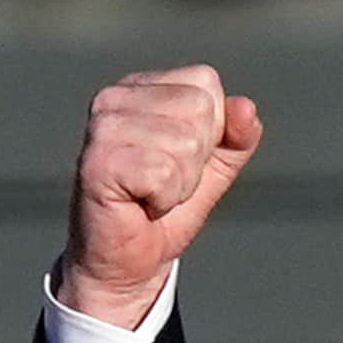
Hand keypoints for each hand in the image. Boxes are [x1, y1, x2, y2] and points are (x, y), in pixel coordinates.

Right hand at [57, 65, 262, 328]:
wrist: (129, 260)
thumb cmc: (165, 208)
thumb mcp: (215, 166)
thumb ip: (237, 136)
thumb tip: (245, 106)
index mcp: (141, 88)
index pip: (206, 82)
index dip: (212, 129)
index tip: (180, 158)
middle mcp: (114, 98)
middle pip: (199, 109)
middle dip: (197, 158)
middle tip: (165, 181)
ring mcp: (102, 128)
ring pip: (185, 142)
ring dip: (180, 182)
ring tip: (151, 193)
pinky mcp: (97, 162)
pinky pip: (163, 172)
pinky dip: (164, 199)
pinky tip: (140, 204)